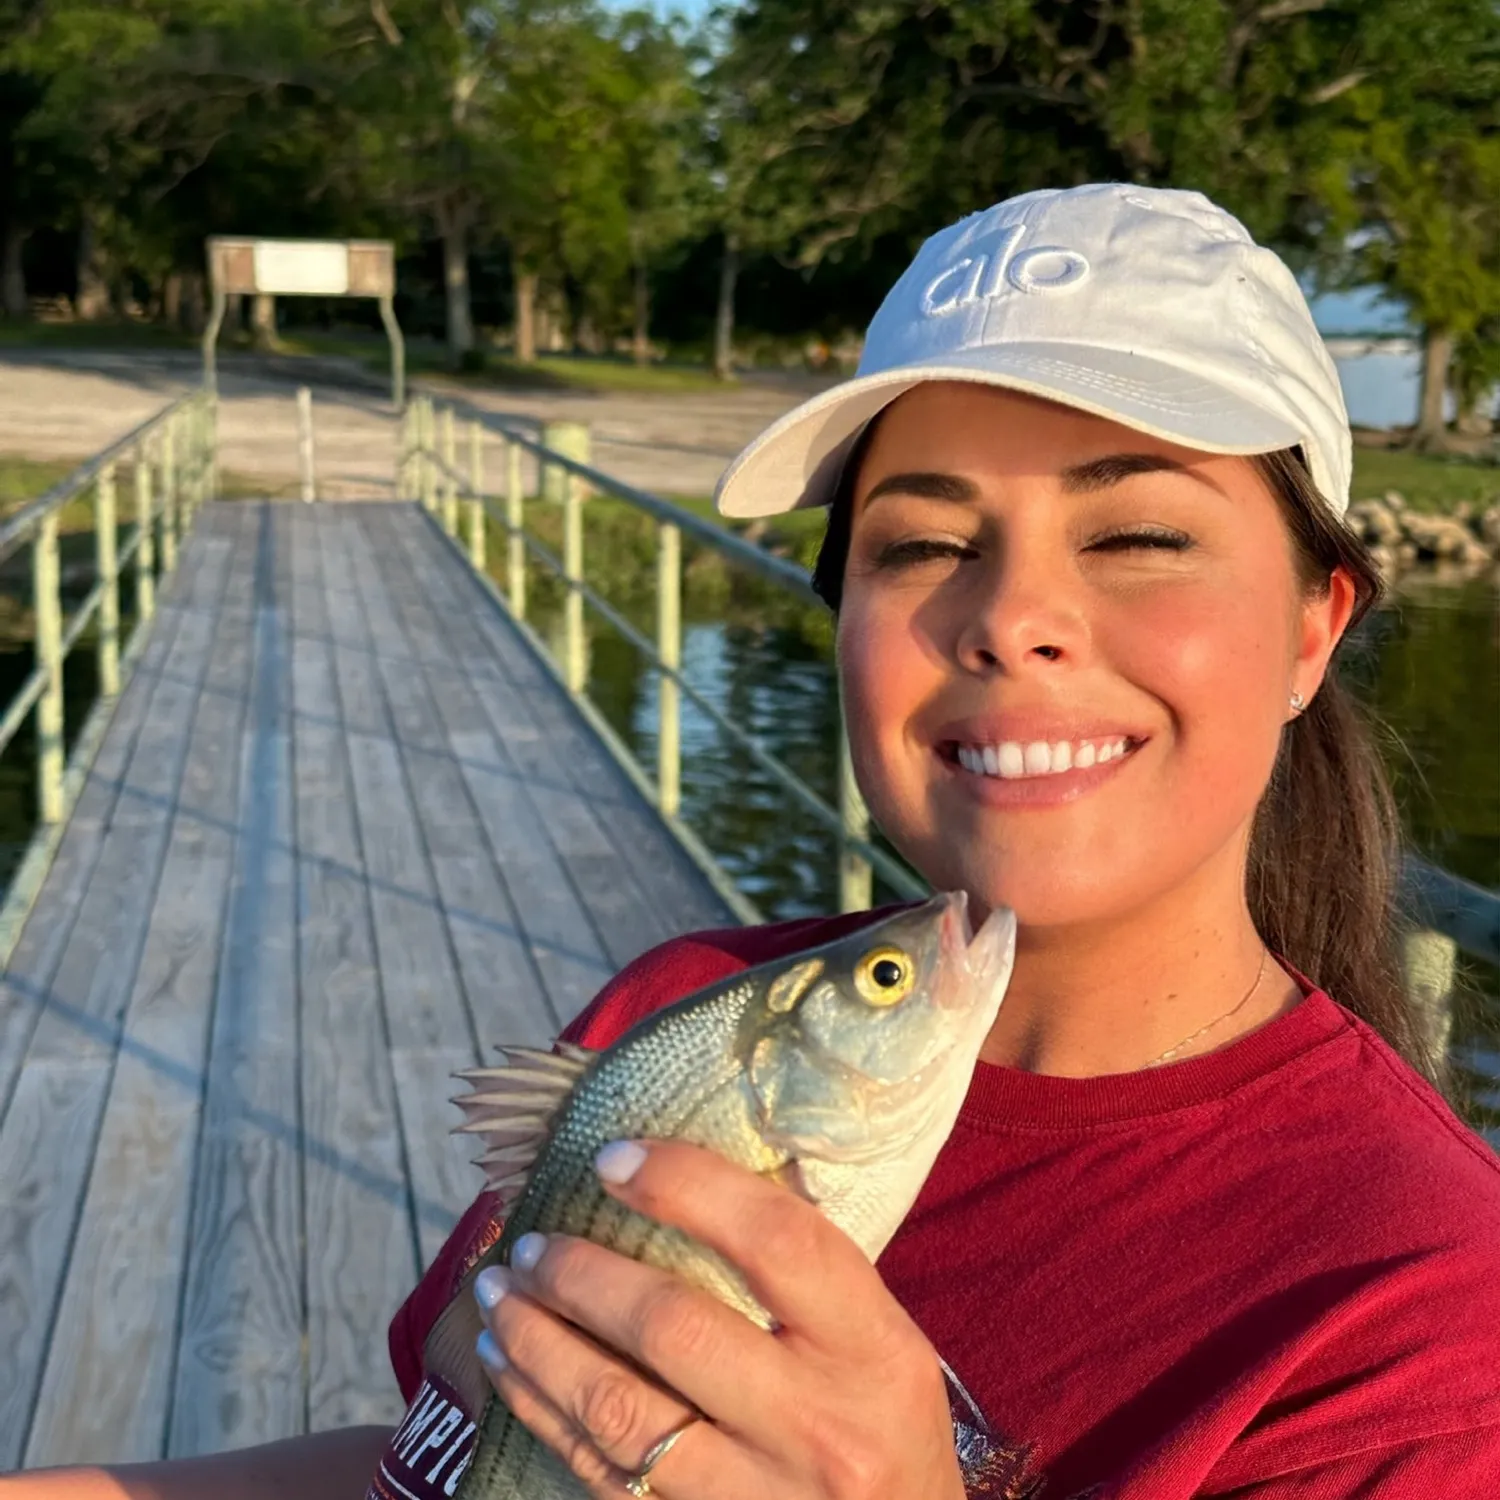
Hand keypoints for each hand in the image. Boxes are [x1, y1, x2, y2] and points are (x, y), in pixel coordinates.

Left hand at [471, 1139, 965, 1499]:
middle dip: (582, 1278)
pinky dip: (544, 1417)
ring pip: (620, 1413)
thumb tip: (685, 1178)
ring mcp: (759, 1497)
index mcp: (871, 1348)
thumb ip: (804, 1272)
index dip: (685, 1187)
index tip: (612, 1160)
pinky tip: (511, 1372)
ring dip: (540, 1347)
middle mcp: (820, 1425)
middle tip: (530, 1245)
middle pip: (675, 1329)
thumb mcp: (878, 1340)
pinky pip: (604, 1476)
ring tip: (498, 1298)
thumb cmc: (885, 1426)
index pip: (776, 1242)